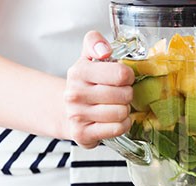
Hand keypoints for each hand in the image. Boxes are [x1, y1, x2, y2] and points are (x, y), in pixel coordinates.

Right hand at [63, 31, 134, 147]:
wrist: (67, 111)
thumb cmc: (85, 84)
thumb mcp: (88, 57)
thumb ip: (94, 42)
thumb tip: (104, 50)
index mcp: (79, 72)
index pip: (121, 74)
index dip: (128, 76)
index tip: (123, 78)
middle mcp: (75, 94)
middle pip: (124, 95)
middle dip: (127, 94)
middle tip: (120, 94)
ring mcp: (77, 115)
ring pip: (121, 113)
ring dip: (125, 110)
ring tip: (115, 106)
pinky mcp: (83, 134)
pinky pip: (117, 128)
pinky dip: (122, 124)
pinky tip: (114, 120)